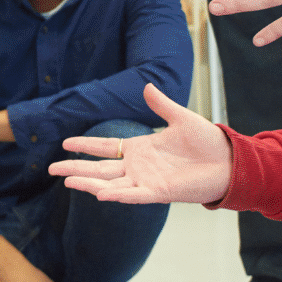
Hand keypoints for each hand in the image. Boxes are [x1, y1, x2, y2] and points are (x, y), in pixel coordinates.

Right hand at [50, 83, 232, 204]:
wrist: (229, 161)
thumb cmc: (207, 141)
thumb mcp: (181, 118)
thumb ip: (161, 105)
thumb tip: (146, 86)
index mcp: (141, 148)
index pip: (106, 147)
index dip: (86, 145)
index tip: (65, 143)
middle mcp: (139, 166)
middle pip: (100, 168)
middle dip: (76, 168)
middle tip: (52, 168)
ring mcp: (146, 180)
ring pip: (110, 183)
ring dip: (88, 182)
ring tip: (66, 180)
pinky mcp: (159, 192)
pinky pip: (133, 195)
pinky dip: (118, 195)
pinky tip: (99, 194)